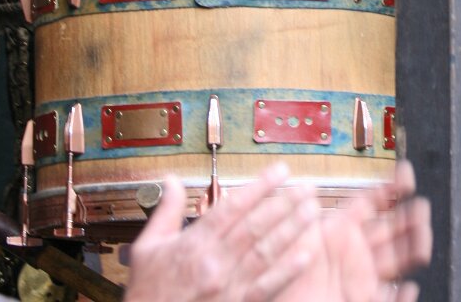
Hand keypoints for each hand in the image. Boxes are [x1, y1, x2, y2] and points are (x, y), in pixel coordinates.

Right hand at [126, 166, 319, 301]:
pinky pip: (267, 287)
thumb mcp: (147, 249)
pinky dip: (288, 270)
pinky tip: (306, 253)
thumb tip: (173, 180)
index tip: (280, 171)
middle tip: (307, 186)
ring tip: (313, 210)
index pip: (233, 207)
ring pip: (266, 252)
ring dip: (292, 229)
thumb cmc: (148, 293)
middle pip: (256, 226)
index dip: (260, 186)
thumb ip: (165, 211)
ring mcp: (228, 287)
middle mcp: (214, 264)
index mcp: (194, 245)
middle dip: (285, 203)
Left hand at [278, 161, 431, 301]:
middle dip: (409, 216)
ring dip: (412, 247)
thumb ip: (302, 213)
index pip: (372, 202)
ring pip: (397, 258)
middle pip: (392, 229)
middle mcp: (356, 250)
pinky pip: (387, 297)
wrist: (279, 298)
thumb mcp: (294, 234)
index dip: (391, 187)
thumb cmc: (284, 269)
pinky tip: (409, 288)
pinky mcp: (362, 298)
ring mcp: (362, 274)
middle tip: (421, 206)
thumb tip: (309, 189)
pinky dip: (400, 297)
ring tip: (423, 239)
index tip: (406, 174)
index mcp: (340, 228)